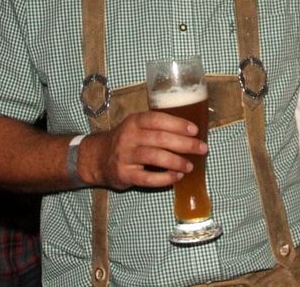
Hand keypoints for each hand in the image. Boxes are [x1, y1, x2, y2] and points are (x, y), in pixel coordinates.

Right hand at [82, 110, 207, 189]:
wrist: (98, 158)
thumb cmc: (126, 141)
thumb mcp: (136, 127)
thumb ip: (157, 127)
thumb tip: (191, 133)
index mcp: (134, 122)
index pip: (157, 119)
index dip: (177, 124)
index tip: (194, 130)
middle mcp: (129, 137)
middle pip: (160, 138)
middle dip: (184, 144)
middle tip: (202, 148)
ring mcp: (125, 156)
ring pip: (154, 157)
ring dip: (176, 162)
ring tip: (190, 166)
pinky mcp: (124, 174)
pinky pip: (147, 178)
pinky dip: (164, 178)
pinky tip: (176, 177)